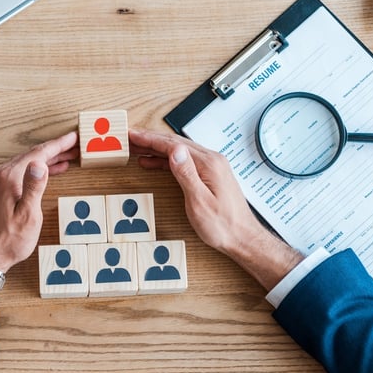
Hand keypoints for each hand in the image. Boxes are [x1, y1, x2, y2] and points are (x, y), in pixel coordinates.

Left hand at [0, 131, 78, 301]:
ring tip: (67, 157)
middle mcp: (0, 174)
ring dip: (47, 159)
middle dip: (56, 150)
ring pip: (27, 162)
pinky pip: (21, 171)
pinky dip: (36, 169)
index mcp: (9, 177)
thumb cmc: (8, 240)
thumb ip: (34, 187)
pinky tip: (47, 171)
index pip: (38, 154)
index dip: (59, 145)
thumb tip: (40, 164)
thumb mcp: (28, 216)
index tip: (73, 137)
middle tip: (75, 145)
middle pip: (33, 155)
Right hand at [128, 128, 302, 290]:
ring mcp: (212, 167)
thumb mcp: (199, 202)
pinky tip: (154, 162)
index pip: (173, 145)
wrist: (242, 237)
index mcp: (209, 164)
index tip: (133, 135)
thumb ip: (186, 174)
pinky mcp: (210, 175)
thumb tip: (175, 151)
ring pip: (179, 151)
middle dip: (150, 140)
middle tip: (130, 138)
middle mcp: (212, 161)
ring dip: (156, 148)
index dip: (150, 139)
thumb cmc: (223, 225)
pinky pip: (184, 161)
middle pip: (175, 143)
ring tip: (137, 148)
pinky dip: (166, 160)